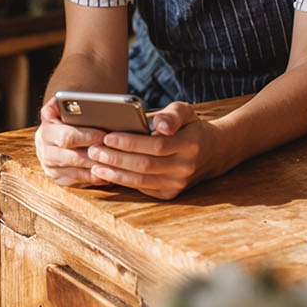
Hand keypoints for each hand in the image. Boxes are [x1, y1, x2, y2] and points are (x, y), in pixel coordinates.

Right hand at [36, 98, 108, 187]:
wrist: (61, 129)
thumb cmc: (69, 116)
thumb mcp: (64, 106)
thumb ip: (64, 102)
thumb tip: (67, 102)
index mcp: (45, 131)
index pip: (67, 137)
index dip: (87, 137)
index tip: (105, 135)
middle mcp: (44, 151)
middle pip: (72, 157)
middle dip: (95, 155)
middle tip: (114, 152)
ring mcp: (50, 167)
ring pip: (77, 173)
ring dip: (97, 169)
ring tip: (116, 164)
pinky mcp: (58, 178)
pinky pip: (79, 182)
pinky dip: (95, 178)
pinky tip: (109, 173)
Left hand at [85, 102, 218, 199]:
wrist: (212, 153)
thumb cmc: (190, 128)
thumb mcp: (185, 112)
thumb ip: (171, 114)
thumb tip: (160, 125)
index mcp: (189, 144)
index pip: (156, 145)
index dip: (131, 142)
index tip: (108, 136)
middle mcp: (185, 167)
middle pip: (146, 165)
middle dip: (116, 158)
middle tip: (94, 150)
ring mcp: (178, 184)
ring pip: (142, 180)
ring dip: (115, 173)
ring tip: (95, 163)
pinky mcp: (170, 194)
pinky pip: (143, 188)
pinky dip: (123, 182)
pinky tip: (107, 173)